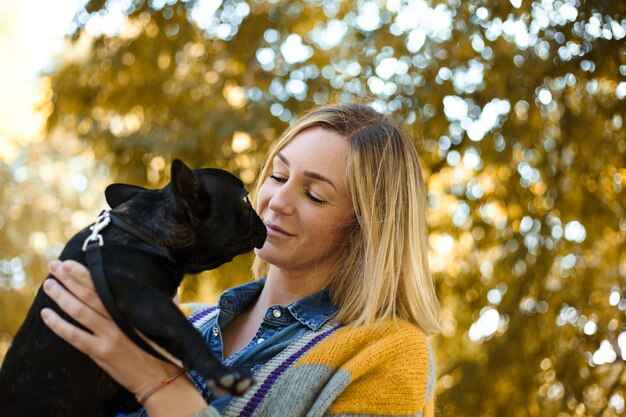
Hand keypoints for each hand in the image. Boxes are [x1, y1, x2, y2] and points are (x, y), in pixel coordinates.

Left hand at [41, 260, 208, 415]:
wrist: (161, 377)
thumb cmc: (163, 347)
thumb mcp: (164, 320)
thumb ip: (165, 301)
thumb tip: (171, 286)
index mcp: (131, 310)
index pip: (104, 286)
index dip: (86, 274)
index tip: (71, 262)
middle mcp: (118, 320)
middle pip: (89, 295)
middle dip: (69, 279)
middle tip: (54, 265)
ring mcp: (108, 336)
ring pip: (79, 312)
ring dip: (61, 296)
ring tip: (48, 284)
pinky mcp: (101, 353)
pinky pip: (74, 336)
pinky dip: (58, 325)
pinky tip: (46, 314)